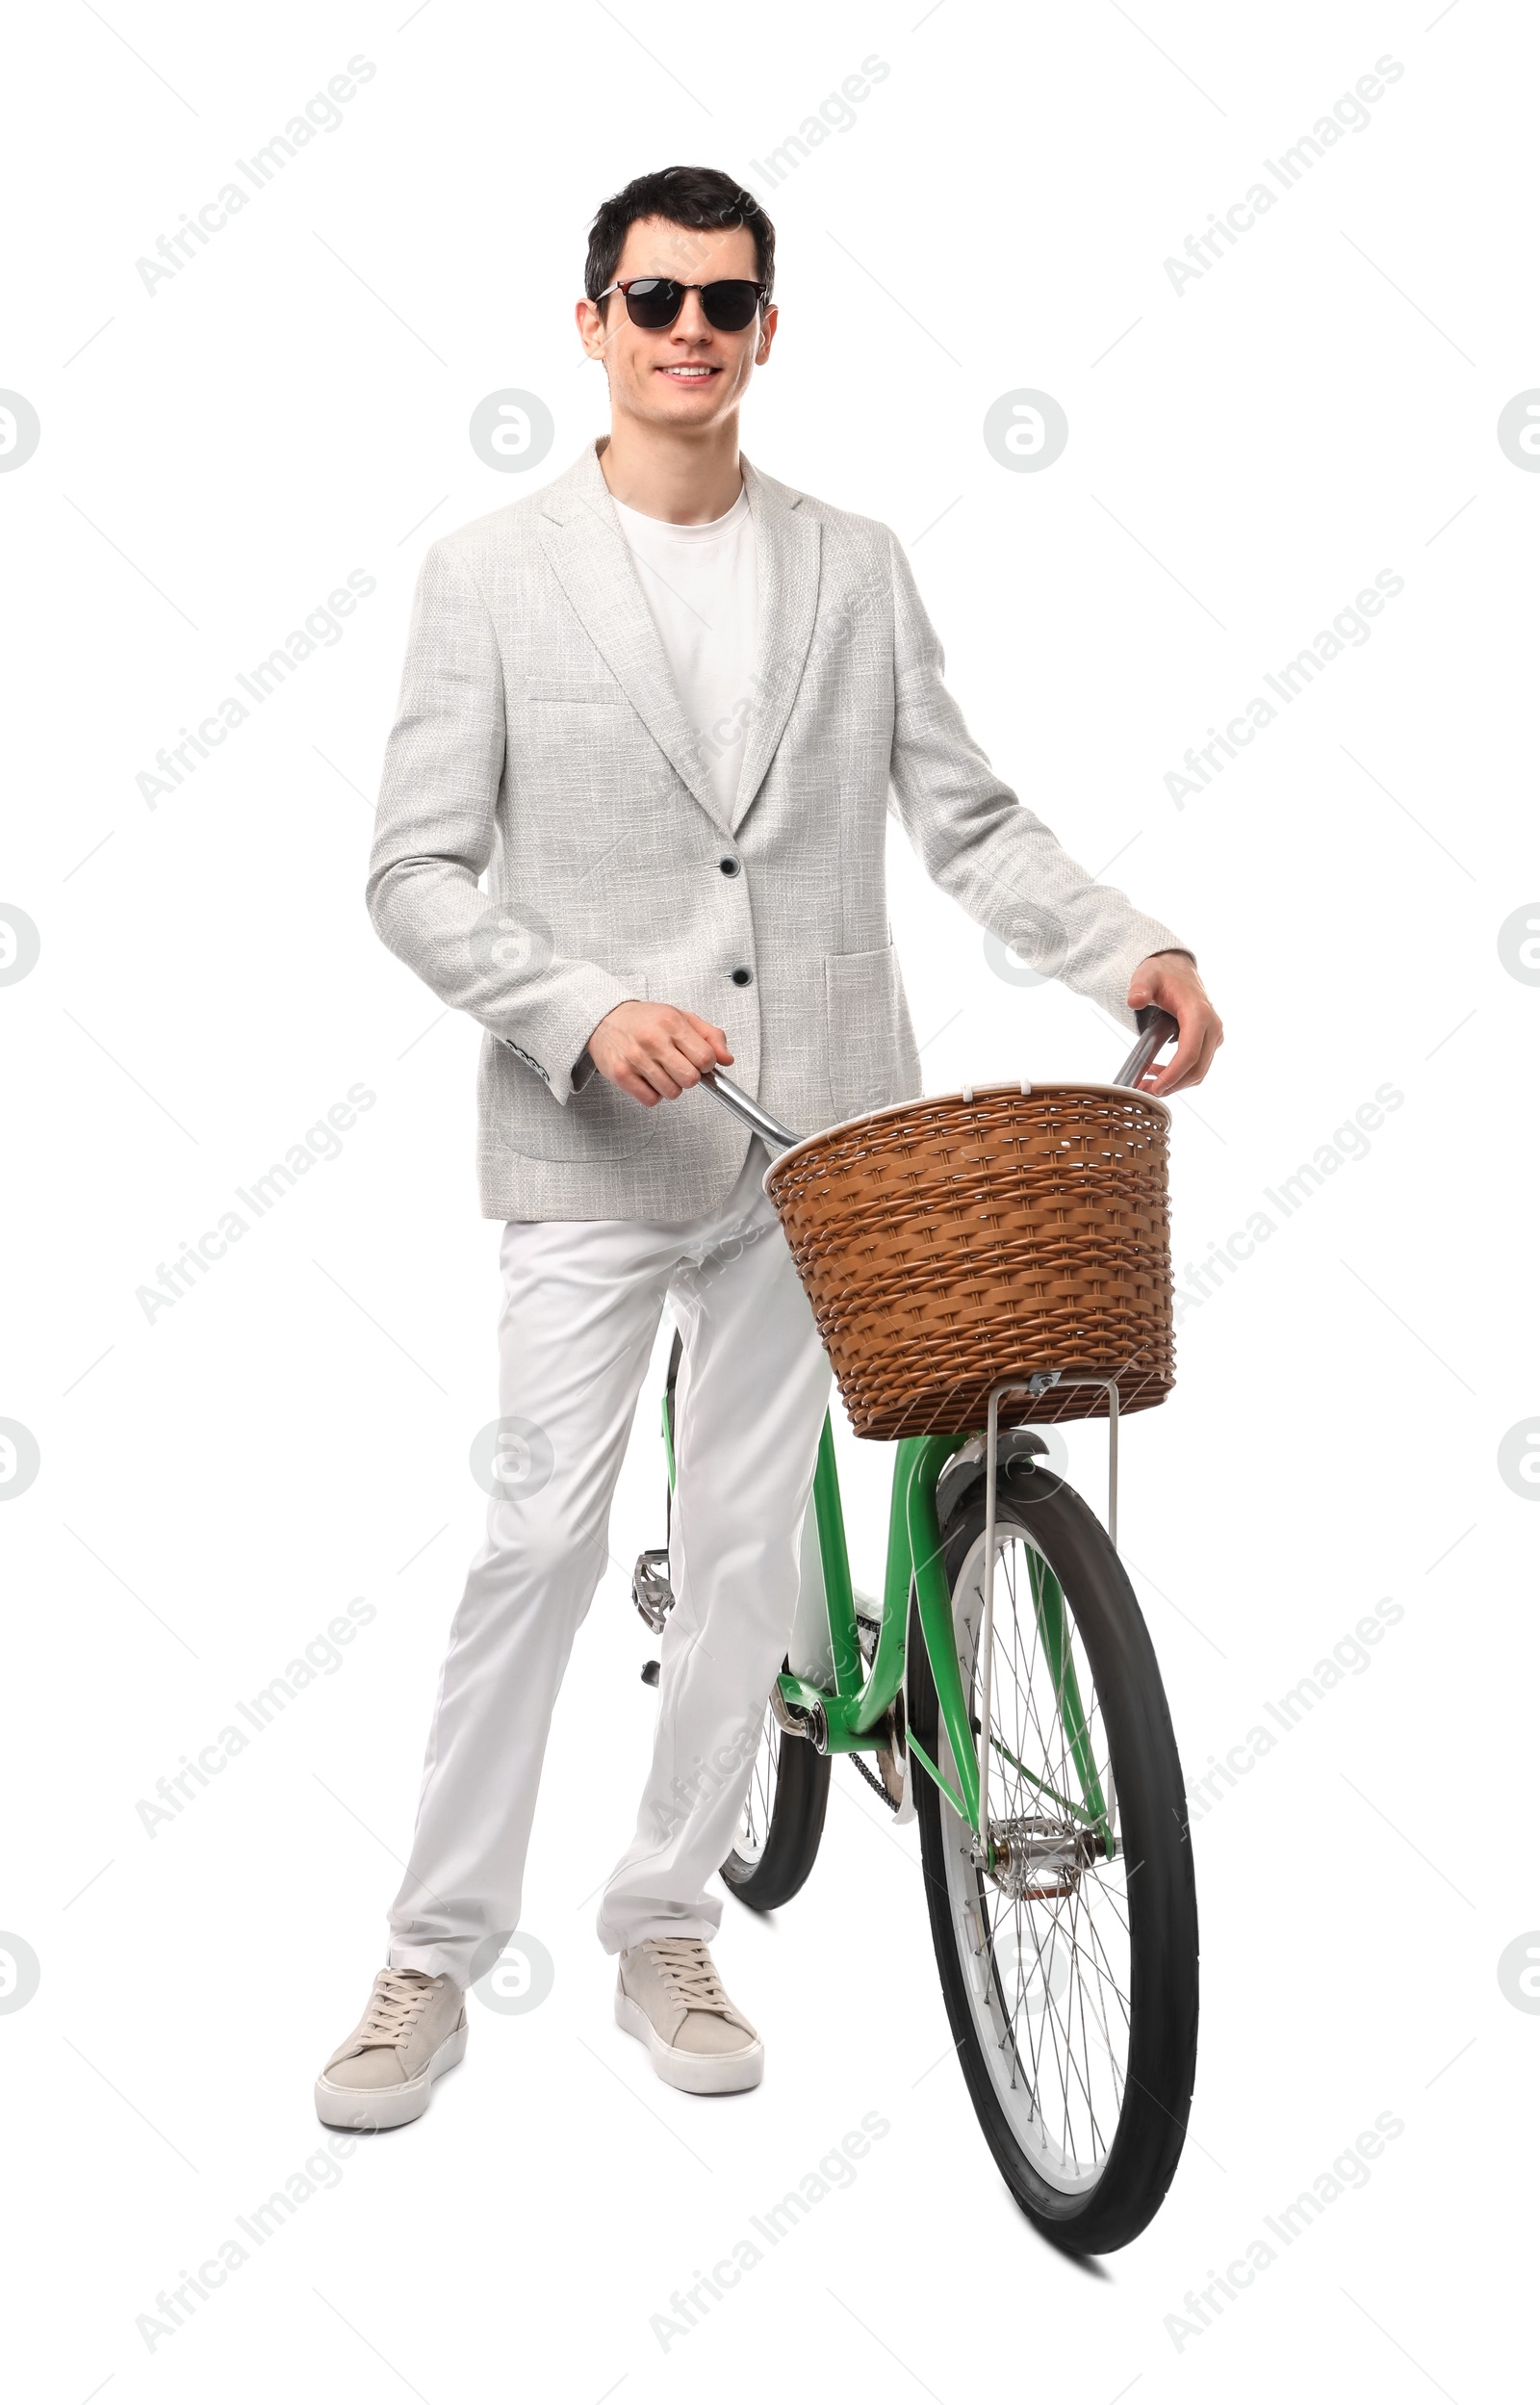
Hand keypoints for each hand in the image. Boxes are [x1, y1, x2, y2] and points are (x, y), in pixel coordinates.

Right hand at [586, 999, 732, 1105]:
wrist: (605, 1018)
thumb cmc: (645, 1020)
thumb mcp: (682, 1017)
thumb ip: (710, 1036)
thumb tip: (726, 1059)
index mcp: (672, 1023)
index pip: (705, 1058)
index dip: (706, 1064)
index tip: (698, 1061)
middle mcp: (653, 1040)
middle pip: (690, 1079)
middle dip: (689, 1077)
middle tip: (679, 1067)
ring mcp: (635, 1058)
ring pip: (672, 1092)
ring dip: (671, 1086)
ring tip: (661, 1070)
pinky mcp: (621, 1074)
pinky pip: (650, 1100)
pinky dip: (653, 1094)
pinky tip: (648, 1079)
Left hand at [1125, 953, 1222, 1095]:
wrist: (1177, 970)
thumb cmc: (1162, 974)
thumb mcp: (1146, 976)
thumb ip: (1140, 987)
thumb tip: (1135, 1000)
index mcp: (1198, 1013)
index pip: (1190, 1053)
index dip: (1174, 1074)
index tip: (1155, 1087)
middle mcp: (1212, 1026)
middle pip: (1197, 1068)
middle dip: (1172, 1085)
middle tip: (1145, 1092)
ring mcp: (1214, 1035)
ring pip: (1200, 1071)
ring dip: (1176, 1084)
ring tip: (1148, 1085)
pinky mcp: (1211, 1041)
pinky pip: (1199, 1065)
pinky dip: (1181, 1076)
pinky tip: (1158, 1074)